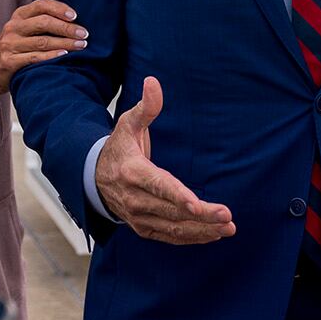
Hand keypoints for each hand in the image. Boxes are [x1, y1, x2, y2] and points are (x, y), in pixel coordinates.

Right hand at [0, 0, 86, 98]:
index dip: (60, 8)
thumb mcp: (23, 30)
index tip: (76, 16)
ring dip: (65, 43)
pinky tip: (65, 55)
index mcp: (19, 15)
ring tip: (81, 46)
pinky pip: (35, 57)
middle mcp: (13, 27)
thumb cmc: (14, 48)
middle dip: (67, 28)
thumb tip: (74, 20)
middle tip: (84, 34)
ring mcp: (10, 44)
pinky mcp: (10, 61)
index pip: (41, 4)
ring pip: (42, 41)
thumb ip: (41, 22)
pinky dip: (52, 56)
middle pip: (44, 22)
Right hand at [94, 77, 233, 243]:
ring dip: (201, 231)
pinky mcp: (143, 227)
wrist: (93, 178)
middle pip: (171, 211)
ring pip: (173, 228)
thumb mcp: (128, 123)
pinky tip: (213, 234)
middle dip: (200, 216)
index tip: (197, 205)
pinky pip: (169, 236)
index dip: (179, 196)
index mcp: (133, 172)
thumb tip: (153, 82)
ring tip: (227, 228)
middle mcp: (134, 198)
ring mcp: (138, 216)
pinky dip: (191, 237)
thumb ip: (146, 106)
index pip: (159, 186)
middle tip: (227, 217)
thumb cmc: (119, 148)